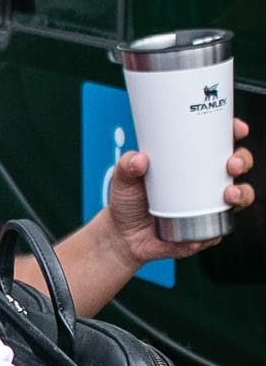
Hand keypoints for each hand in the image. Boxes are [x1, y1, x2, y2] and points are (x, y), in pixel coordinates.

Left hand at [106, 118, 253, 262]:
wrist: (122, 236)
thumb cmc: (128, 200)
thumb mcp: (123, 178)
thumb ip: (127, 165)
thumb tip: (139, 160)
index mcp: (192, 162)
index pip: (219, 142)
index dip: (234, 132)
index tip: (237, 129)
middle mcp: (206, 182)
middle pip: (237, 166)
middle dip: (242, 161)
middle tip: (231, 165)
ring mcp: (209, 207)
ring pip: (238, 197)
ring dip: (240, 194)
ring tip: (227, 195)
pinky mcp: (204, 232)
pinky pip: (216, 232)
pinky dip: (211, 234)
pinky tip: (199, 236)